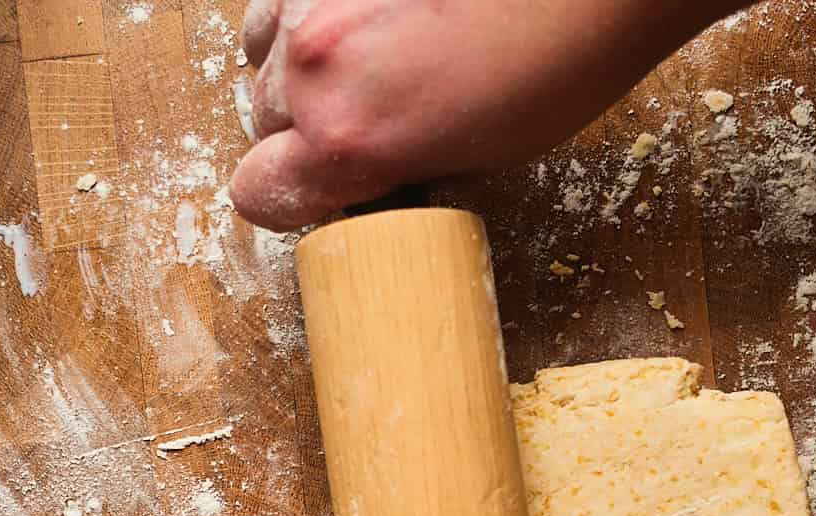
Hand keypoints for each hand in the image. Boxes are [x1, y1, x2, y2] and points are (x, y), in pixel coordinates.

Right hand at [231, 0, 722, 230]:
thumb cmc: (558, 62)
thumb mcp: (477, 156)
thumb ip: (401, 164)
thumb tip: (376, 167)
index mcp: (347, 139)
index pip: (257, 193)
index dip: (287, 196)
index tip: (320, 190)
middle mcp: (311, 63)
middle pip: (263, 118)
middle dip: (305, 126)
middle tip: (370, 116)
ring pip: (264, 49)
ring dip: (300, 62)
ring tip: (364, 59)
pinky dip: (308, 9)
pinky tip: (364, 13)